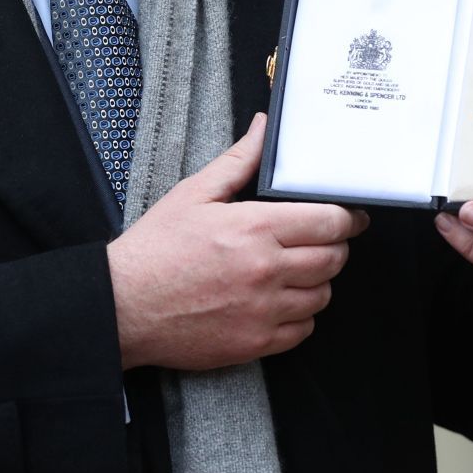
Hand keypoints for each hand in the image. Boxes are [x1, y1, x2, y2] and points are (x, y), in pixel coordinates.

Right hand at [107, 113, 370, 370]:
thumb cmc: (155, 249)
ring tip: (296, 270)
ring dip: (317, 281)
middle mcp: (266, 271)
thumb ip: (238, 161)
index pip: (330, 222)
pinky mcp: (255, 343)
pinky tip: (280, 301)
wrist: (124, 305)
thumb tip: (264, 129)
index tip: (348, 217)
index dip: (347, 218)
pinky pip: (303, 330)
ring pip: (322, 295)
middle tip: (319, 241)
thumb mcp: (194, 193)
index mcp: (255, 228)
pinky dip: (300, 316)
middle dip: (334, 247)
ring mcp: (263, 311)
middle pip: (334, 259)